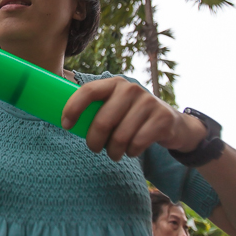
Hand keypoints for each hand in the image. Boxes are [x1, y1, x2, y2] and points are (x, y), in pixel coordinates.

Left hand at [61, 77, 206, 160]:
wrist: (171, 123)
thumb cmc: (131, 117)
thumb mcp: (115, 106)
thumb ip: (95, 109)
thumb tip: (65, 121)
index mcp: (114, 83)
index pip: (88, 91)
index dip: (73, 108)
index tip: (66, 125)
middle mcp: (130, 88)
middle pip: (103, 121)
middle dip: (94, 141)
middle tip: (95, 148)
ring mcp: (148, 102)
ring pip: (120, 137)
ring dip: (114, 151)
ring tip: (115, 153)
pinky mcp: (162, 118)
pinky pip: (137, 144)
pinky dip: (131, 152)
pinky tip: (132, 150)